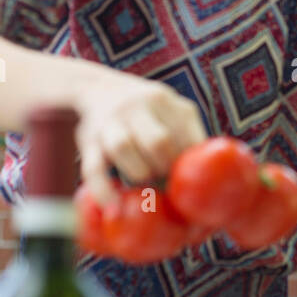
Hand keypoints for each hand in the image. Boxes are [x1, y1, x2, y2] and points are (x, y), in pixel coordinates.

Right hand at [72, 73, 209, 205]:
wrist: (95, 88)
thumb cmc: (146, 111)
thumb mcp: (169, 110)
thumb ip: (187, 135)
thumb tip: (208, 180)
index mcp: (165, 100)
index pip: (186, 135)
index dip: (189, 163)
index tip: (190, 179)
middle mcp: (137, 106)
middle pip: (158, 142)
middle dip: (165, 168)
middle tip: (166, 181)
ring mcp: (111, 120)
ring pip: (124, 148)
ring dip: (139, 174)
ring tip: (145, 186)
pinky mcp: (88, 139)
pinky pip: (93, 167)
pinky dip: (103, 190)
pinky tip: (113, 208)